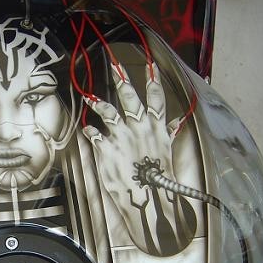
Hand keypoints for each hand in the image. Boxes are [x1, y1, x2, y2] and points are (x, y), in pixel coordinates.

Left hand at [82, 61, 191, 254]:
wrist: (148, 198)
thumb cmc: (159, 177)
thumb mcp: (166, 151)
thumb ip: (167, 133)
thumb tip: (176, 122)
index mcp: (155, 126)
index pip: (155, 97)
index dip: (152, 79)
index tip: (150, 64)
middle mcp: (138, 127)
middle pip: (129, 97)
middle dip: (122, 79)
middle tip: (114, 64)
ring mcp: (122, 136)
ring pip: (108, 112)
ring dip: (99, 103)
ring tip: (90, 96)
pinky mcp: (106, 148)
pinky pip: (94, 135)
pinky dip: (89, 131)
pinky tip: (86, 129)